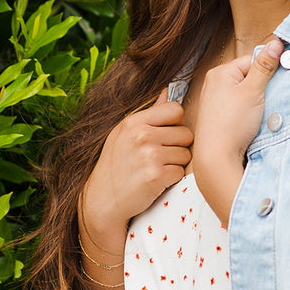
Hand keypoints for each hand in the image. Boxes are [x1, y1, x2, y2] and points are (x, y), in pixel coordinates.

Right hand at [81, 87, 193, 250]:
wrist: (103, 200)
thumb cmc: (116, 165)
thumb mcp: (124, 134)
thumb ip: (148, 114)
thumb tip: (166, 90)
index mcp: (134, 121)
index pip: (176, 109)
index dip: (177, 123)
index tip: (167, 135)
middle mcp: (141, 135)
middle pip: (186, 133)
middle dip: (179, 146)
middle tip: (162, 157)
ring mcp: (149, 155)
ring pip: (186, 154)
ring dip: (177, 163)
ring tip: (157, 169)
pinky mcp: (156, 176)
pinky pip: (182, 172)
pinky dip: (173, 178)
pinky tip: (157, 181)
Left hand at [192, 38, 283, 225]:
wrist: (217, 157)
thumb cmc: (231, 124)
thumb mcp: (253, 91)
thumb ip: (265, 67)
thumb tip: (277, 43)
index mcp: (220, 73)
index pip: (252, 61)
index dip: (267, 71)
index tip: (278, 81)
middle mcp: (214, 85)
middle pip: (249, 78)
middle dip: (263, 88)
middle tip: (269, 100)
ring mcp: (216, 102)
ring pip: (246, 95)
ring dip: (258, 102)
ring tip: (259, 114)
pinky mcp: (220, 118)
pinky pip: (241, 109)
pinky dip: (250, 114)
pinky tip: (252, 123)